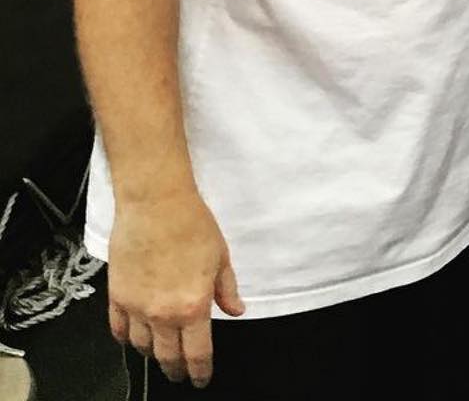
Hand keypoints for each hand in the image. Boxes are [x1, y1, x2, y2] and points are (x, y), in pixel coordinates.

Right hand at [107, 191, 244, 387]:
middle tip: (182, 374)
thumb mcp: (221, 257)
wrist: (156, 204)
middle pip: (168, 356)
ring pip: (142, 346)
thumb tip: (236, 310)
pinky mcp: (117, 296)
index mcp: (192, 306)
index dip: (200, 371)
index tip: (201, 379)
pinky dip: (126, 338)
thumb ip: (227, 289)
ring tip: (161, 354)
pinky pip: (119, 329)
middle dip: (176, 369)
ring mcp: (136, 307)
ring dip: (153, 353)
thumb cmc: (192, 224)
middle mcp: (162, 313)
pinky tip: (133, 337)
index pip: (197, 352)